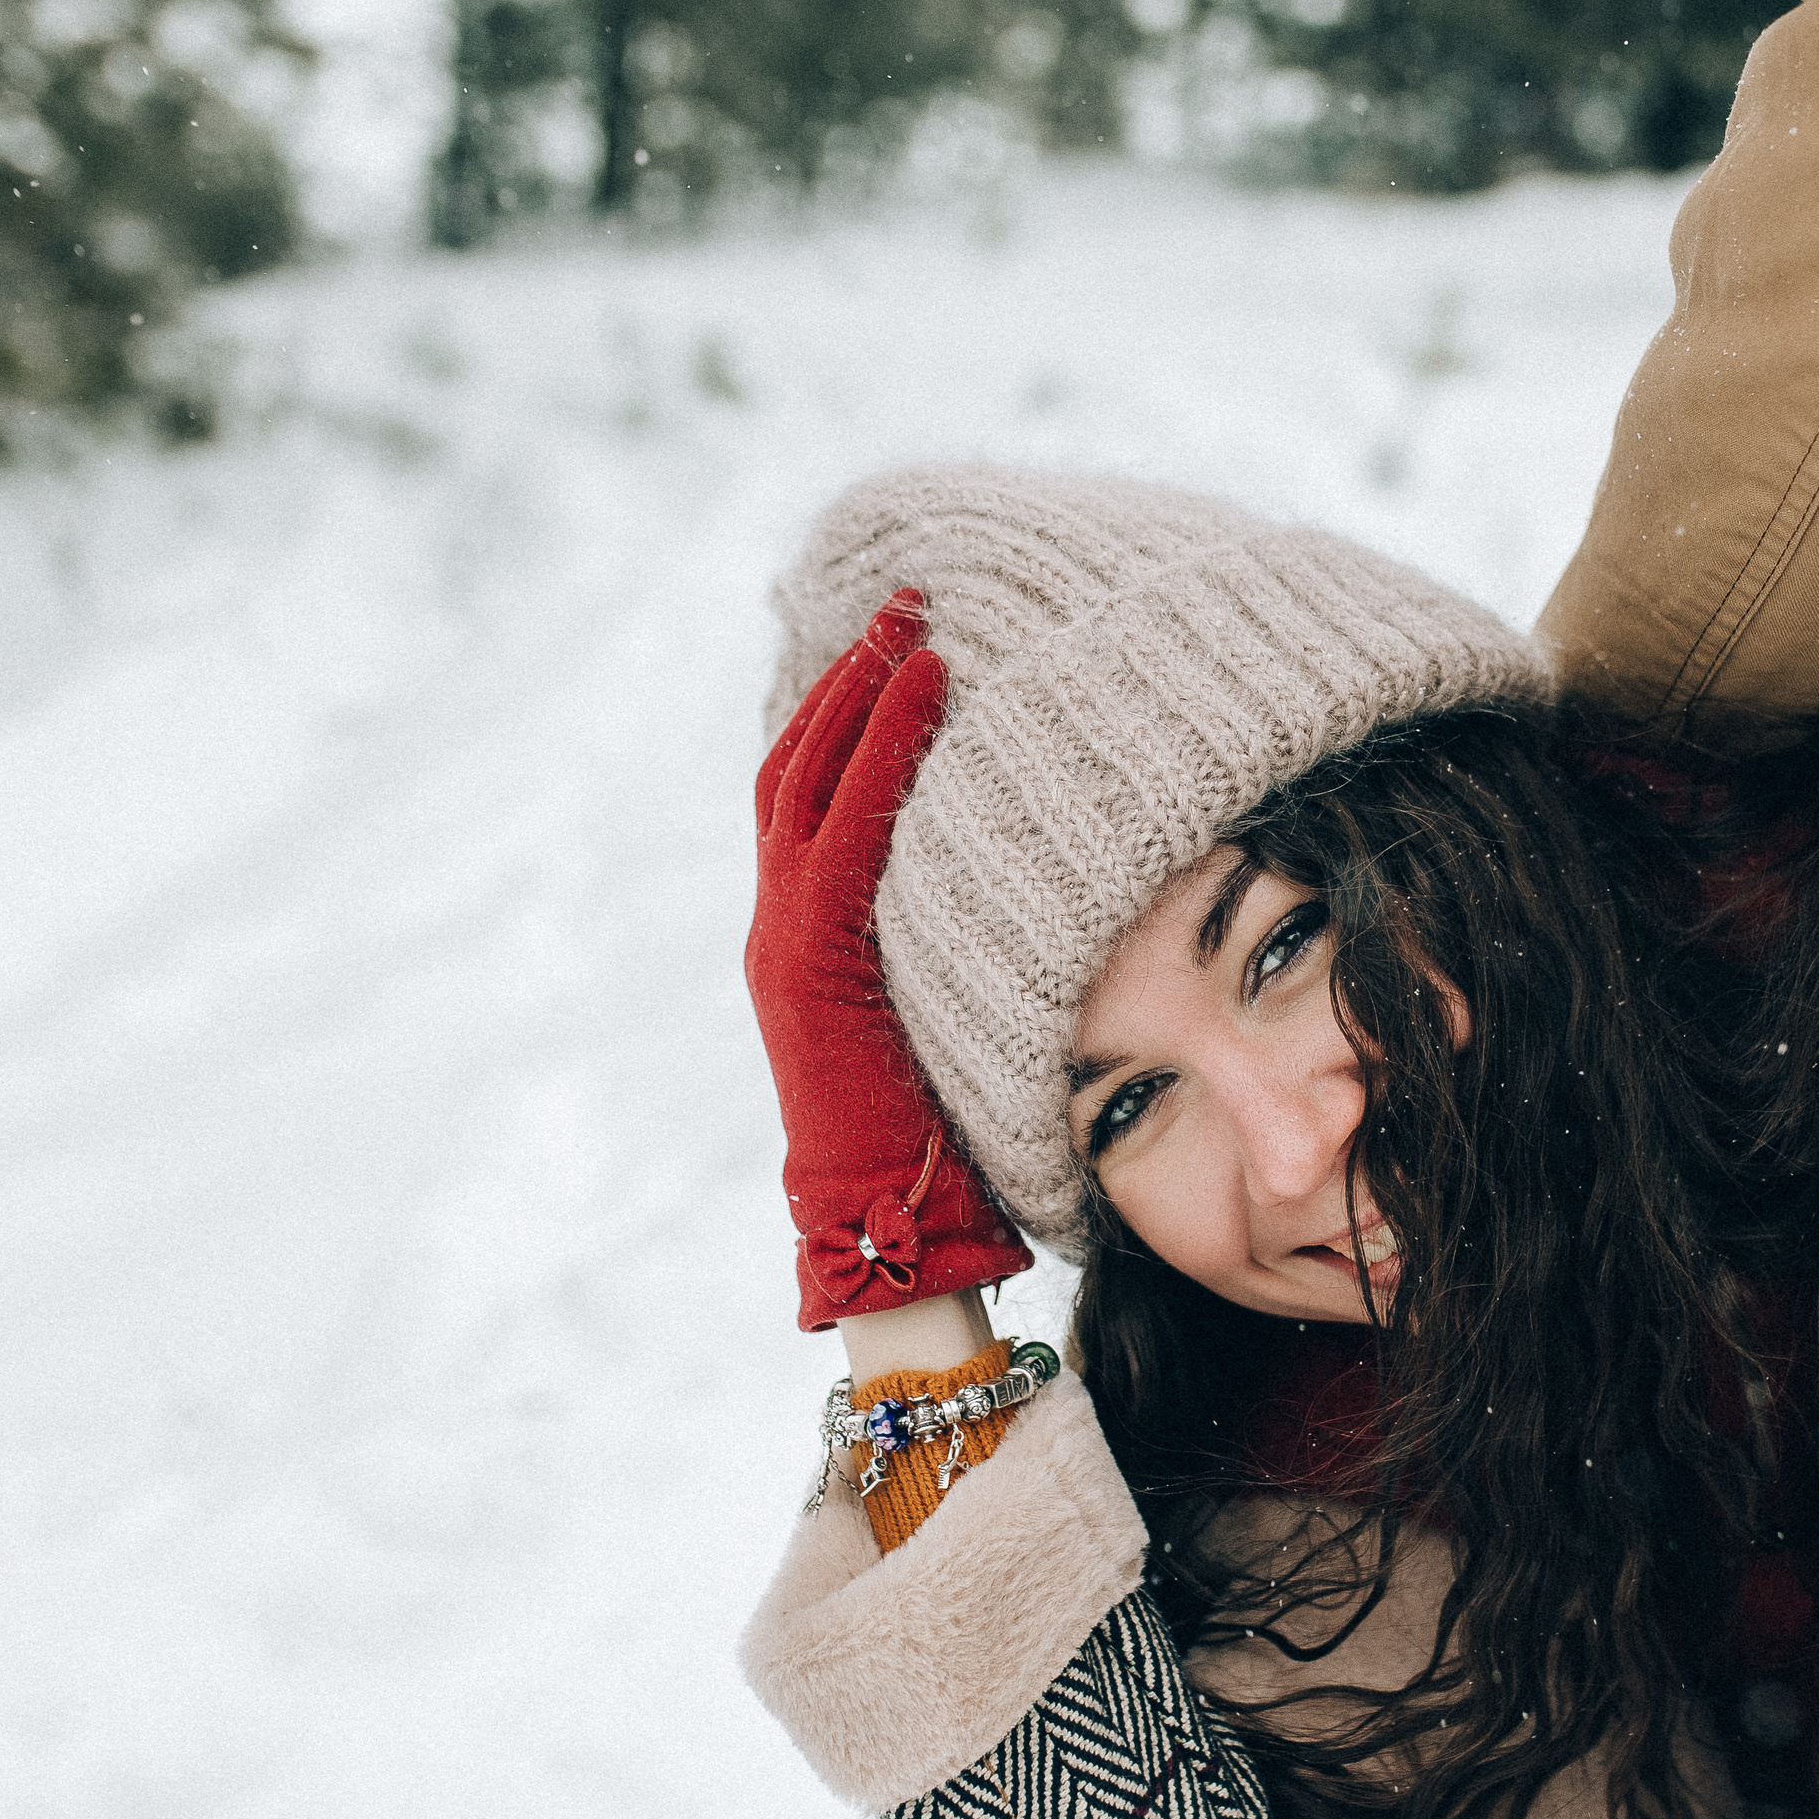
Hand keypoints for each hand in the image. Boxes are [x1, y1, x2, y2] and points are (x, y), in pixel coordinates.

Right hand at [745, 595, 1032, 1329]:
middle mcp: (781, 920)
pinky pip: (842, 835)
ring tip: (916, 624)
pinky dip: (880, 758)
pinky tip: (923, 697)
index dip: (852, 706)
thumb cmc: (943, 1129)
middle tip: (910, 597)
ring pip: (809, 780)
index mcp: (810, 928)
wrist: (888, 1221)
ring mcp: (783, 938)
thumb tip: (1037, 881)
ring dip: (862, 692)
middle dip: (852, 673)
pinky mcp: (806, 962)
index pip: (819, 787)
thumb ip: (962, 940)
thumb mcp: (952, 1006)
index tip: (905, 638)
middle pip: (801, 758)